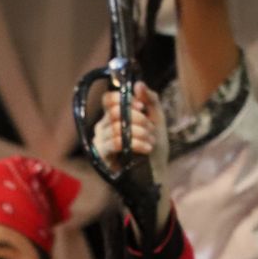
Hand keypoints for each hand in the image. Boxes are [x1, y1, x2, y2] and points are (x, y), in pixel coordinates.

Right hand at [94, 82, 172, 237]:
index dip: (124, 100)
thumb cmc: (154, 147)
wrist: (155, 174)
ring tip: (150, 141)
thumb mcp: (157, 119)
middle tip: (150, 128)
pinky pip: (114, 143)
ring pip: (116, 127)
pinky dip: (134, 143)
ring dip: (139, 132)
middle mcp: (102, 127)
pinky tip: (146, 148)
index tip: (142, 107)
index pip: (108, 99)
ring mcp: (100, 142)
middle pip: (114, 112)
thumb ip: (150, 100)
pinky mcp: (101, 157)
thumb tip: (138, 84)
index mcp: (113, 117)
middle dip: (137, 118)